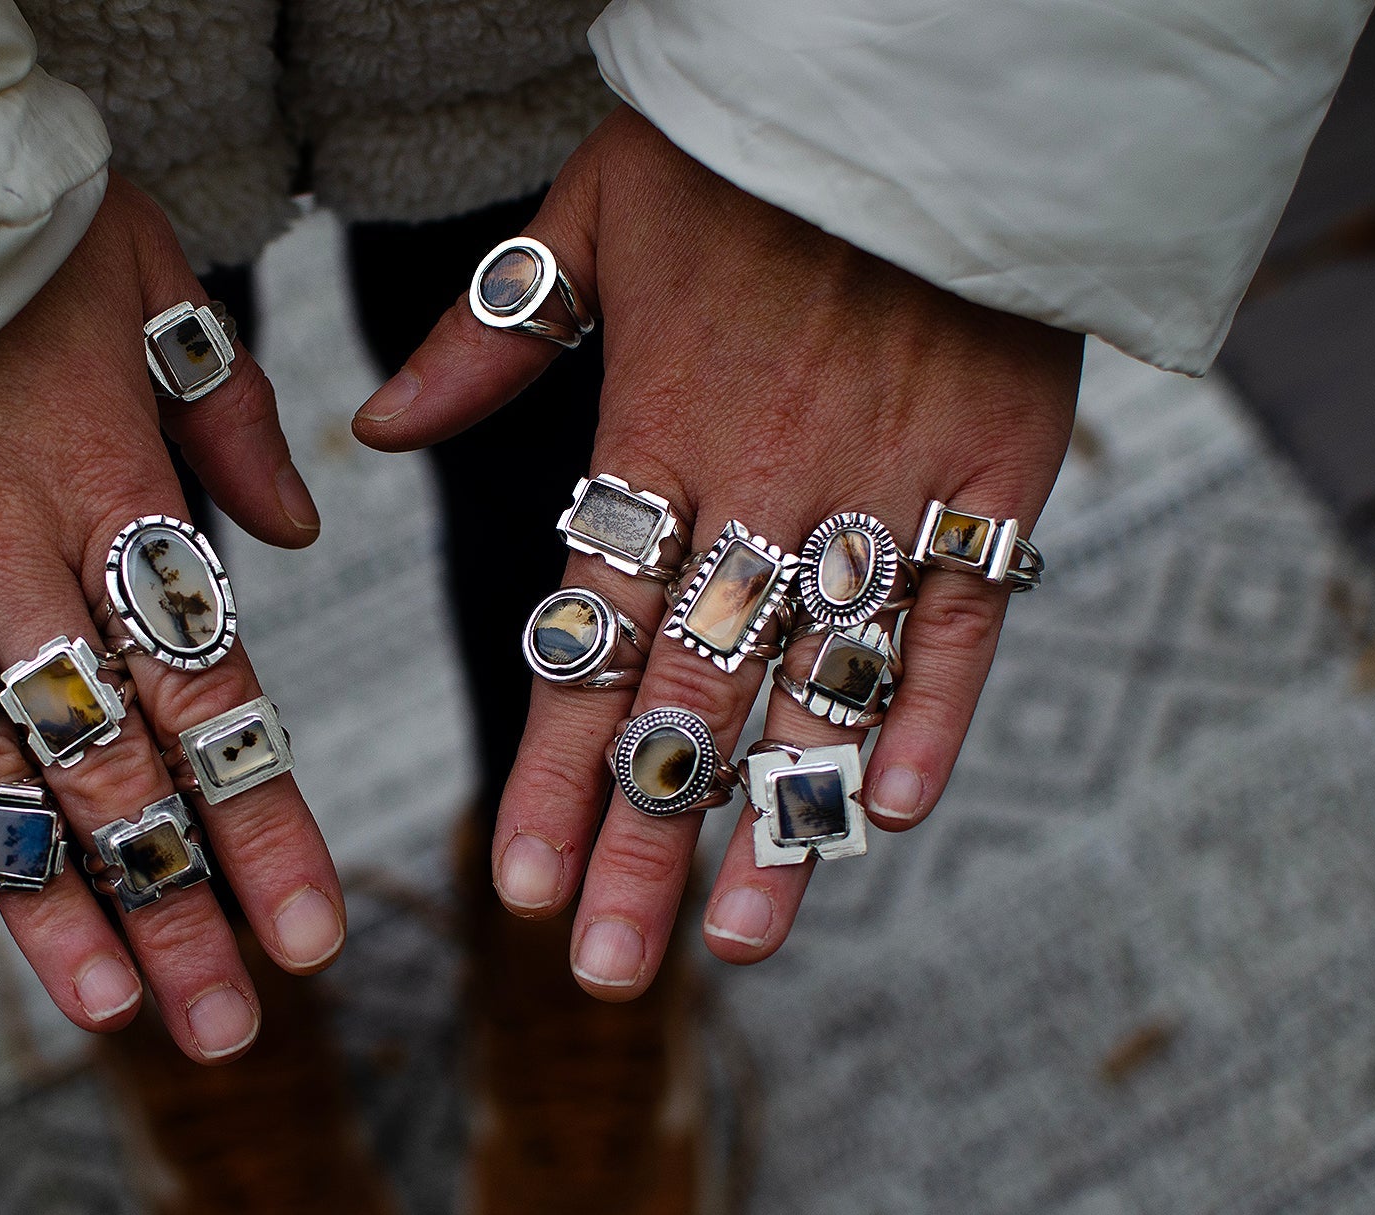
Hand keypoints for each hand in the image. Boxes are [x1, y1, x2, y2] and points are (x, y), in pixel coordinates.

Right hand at [0, 174, 342, 1061]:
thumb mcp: (149, 277)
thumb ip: (225, 410)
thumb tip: (303, 527)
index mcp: (111, 490)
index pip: (210, 690)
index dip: (262, 822)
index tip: (312, 934)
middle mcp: (8, 557)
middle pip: (107, 764)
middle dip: (173, 904)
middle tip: (225, 1028)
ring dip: (43, 904)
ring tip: (108, 1017)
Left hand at [354, 107, 1080, 995]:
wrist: (936, 77)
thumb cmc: (750, 143)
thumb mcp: (596, 210)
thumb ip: (489, 334)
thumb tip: (372, 428)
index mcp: (664, 428)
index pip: (594, 631)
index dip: (557, 763)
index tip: (521, 881)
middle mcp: (773, 477)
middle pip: (695, 688)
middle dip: (645, 834)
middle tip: (606, 965)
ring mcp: (893, 482)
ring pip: (825, 678)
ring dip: (780, 816)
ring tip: (738, 940)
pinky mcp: (1002, 469)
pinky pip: (969, 612)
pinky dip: (933, 709)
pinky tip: (887, 813)